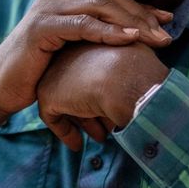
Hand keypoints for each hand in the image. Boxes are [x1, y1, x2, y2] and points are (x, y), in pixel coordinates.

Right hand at [0, 0, 170, 160]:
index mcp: (63, 0)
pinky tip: (130, 39)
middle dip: (142, 15)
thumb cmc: (37, 75)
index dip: (141, 7)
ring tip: (155, 37)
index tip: (168, 21)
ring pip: (99, 8)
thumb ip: (92, 41)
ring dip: (132, 22)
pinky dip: (109, 31)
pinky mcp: (41, 26)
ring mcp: (47, 9)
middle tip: (167, 33)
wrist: (0, 89)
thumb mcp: (70, 53)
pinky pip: (82, 25)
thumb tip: (129, 43)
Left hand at [35, 42, 168, 150]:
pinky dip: (64, 131)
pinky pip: (52, 116)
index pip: (92, 69)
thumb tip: (134, 88)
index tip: (116, 107)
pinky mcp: (48, 92)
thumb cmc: (141, 72)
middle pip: (77, 85)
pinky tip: (78, 145)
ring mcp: (56, 71)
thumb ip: (129, 72)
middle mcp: (70, 52)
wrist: (126, 78)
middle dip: (91, 109)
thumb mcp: (137, 65)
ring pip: (65, 100)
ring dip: (81, 121)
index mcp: (91, 42)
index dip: (103, 91)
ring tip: (99, 137)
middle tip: (107, 127)